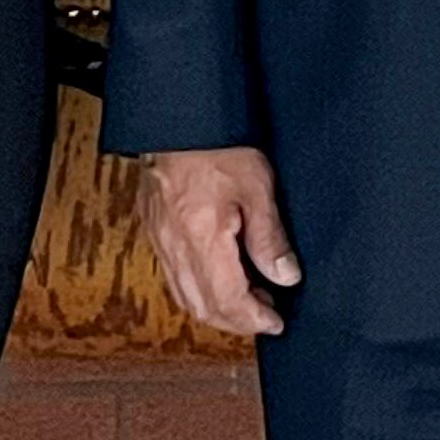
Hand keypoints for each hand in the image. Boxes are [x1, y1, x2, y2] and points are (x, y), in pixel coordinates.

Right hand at [136, 147, 300, 336]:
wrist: (176, 116)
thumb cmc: (216, 143)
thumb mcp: (257, 186)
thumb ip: (270, 238)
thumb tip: (285, 277)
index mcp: (201, 239)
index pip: (227, 301)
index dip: (254, 319)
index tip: (276, 323)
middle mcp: (174, 247)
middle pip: (202, 307)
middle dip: (236, 321)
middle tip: (266, 315)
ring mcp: (160, 240)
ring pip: (185, 296)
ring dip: (217, 307)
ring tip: (249, 297)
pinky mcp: (154, 229)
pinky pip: (174, 276)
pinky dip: (198, 288)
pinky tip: (219, 275)